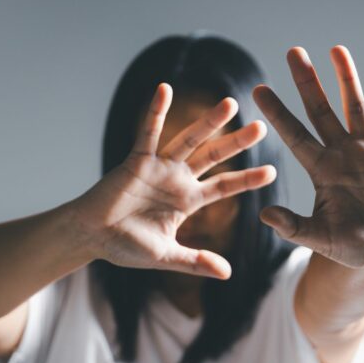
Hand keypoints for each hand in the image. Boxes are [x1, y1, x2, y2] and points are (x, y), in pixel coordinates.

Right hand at [72, 83, 274, 278]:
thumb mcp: (165, 256)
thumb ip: (195, 261)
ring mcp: (158, 167)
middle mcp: (178, 179)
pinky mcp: (136, 160)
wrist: (90, 238)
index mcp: (188, 201)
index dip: (248, 179)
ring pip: (189, 140)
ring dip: (208, 122)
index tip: (273, 171)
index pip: (225, 186)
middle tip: (262, 126)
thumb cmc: (125, 247)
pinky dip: (155, 111)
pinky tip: (165, 88)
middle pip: (214, 156)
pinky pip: (148, 133)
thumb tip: (228, 273)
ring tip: (231, 103)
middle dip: (237, 142)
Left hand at [253, 46, 363, 269]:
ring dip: (347, 79)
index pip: (295, 135)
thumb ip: (295, 227)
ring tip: (336, 50)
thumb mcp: (320, 238)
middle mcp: (341, 153)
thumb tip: (264, 214)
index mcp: (320, 170)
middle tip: (293, 52)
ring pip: (356, 107)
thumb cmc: (348, 246)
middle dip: (307, 82)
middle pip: (321, 110)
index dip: (278, 113)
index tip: (258, 90)